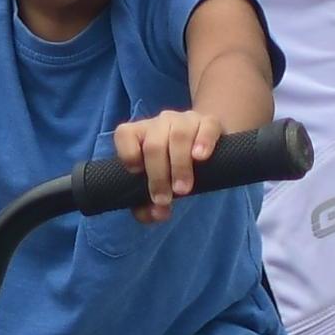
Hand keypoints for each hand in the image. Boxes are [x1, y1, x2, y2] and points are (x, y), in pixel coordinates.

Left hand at [110, 109, 228, 223]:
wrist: (207, 145)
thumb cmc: (173, 167)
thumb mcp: (158, 185)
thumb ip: (148, 206)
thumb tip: (157, 214)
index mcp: (141, 133)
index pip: (124, 134)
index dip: (127, 153)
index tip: (136, 174)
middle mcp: (160, 123)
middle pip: (154, 145)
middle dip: (158, 175)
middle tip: (165, 199)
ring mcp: (185, 120)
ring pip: (178, 135)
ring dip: (179, 165)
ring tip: (183, 189)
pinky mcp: (210, 122)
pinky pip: (206, 128)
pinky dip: (203, 142)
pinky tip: (200, 157)